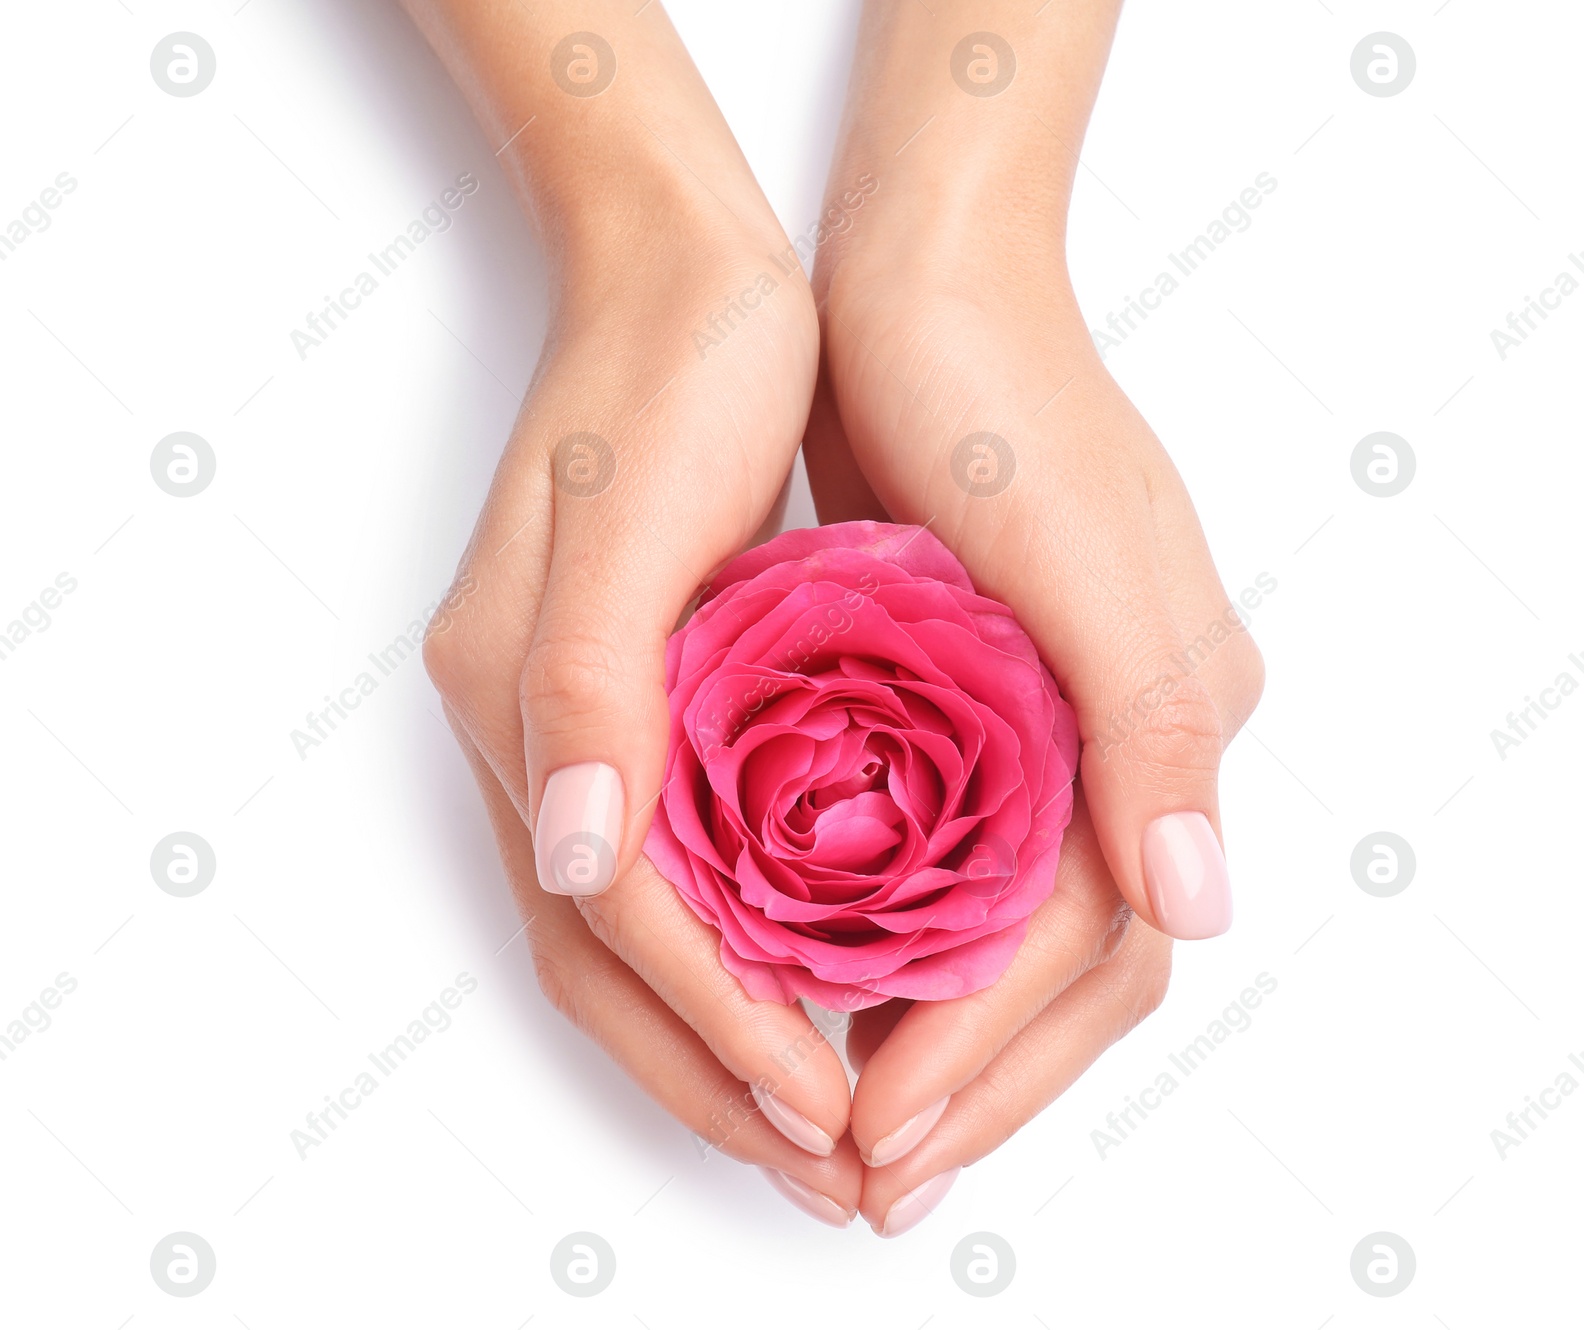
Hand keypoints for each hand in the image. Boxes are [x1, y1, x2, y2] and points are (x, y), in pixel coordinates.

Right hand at [407, 0, 860, 1220]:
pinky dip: (733, 949)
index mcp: (522, 701)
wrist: (679, 267)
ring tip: (820, 1111)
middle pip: (607, 963)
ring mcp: (575, 718)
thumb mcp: (630, 513)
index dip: (716, 1032)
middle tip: (825, 1168)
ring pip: (633, 934)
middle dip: (712, 1080)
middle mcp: (533, 731)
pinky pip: (671, 864)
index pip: (619, 924)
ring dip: (719, 1037)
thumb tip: (570, 861)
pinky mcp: (631, 693)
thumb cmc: (670, 370)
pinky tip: (810, 977)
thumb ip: (589, 690)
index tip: (822, 1112)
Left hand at [798, 0, 1264, 1231]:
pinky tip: (835, 984)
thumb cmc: (997, 395)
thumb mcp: (1074, 550)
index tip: (885, 1130)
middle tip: (870, 1175)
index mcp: (1166, 721)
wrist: (928, 282)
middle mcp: (1128, 742)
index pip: (1091, 946)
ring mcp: (1059, 728)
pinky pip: (961, 863)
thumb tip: (1201, 903)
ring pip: (1014, 934)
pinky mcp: (985, 704)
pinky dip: (906, 943)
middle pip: (1067, 968)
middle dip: (975, 1080)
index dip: (994, 1053)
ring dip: (943, 1035)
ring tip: (851, 1115)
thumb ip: (1148, 725)